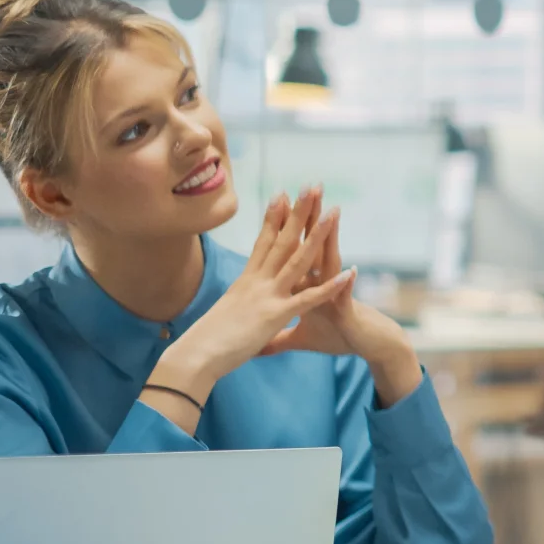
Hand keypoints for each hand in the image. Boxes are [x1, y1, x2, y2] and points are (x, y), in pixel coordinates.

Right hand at [152, 188, 353, 400]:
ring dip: (318, 235)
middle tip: (313, 186)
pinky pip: (308, 298)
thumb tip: (235, 305)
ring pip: (298, 259)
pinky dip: (329, 286)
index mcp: (246, 281)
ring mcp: (267, 296)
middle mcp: (257, 282)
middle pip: (282, 240)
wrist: (194, 356)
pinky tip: (349, 273)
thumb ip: (237, 306)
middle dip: (299, 212)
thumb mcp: (226, 316)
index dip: (274, 218)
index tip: (283, 194)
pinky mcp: (275, 315)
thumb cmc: (205, 342)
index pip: (263, 242)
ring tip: (335, 211)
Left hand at [261, 204, 422, 406]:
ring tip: (332, 214)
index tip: (278, 201)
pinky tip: (351, 272)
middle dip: (308, 218)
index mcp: (307, 285)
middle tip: (308, 189)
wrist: (369, 346)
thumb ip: (279, 338)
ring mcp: (336, 293)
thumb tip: (258, 344)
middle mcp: (323, 282)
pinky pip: (345, 297)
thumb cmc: (338, 337)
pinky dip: (346, 286)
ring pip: (331, 262)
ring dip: (331, 240)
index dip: (285, 227)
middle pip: (312, 245)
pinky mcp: (346, 310)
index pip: (294, 250)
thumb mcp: (301, 338)